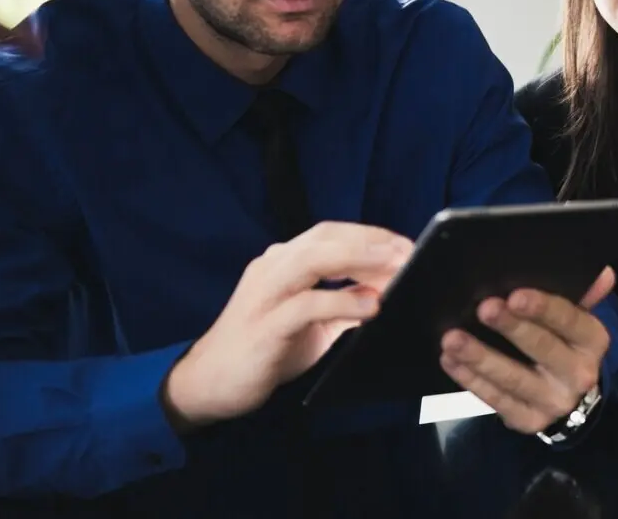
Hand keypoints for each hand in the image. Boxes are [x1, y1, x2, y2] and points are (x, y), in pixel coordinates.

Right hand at [162, 221, 413, 429]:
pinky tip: (370, 308)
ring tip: (394, 267)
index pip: (330, 234)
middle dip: (370, 242)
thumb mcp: (314, 322)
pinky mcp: (264, 325)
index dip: (370, 235)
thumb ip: (345, 301)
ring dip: (358, 260)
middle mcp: (272, 268)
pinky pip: (306, 305)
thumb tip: (383, 288)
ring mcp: (265, 294)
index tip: (405, 245)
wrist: (209, 383)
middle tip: (408, 252)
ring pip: (313, 260)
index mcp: (283, 262)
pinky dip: (341, 302)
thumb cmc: (265, 348)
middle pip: (325, 239)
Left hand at [439, 267, 614, 435]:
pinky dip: (470, 380)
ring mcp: (554, 403)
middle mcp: (580, 375)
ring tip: (451, 339)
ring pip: (514, 379)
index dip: (543, 308)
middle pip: (542, 349)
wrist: (571, 395)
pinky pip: (496, 400)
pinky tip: (450, 361)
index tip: (515, 295)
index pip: (570, 321)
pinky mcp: (528, 421)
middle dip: (511, 328)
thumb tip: (602, 273)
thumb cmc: (567, 342)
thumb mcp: (578, 317)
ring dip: (480, 358)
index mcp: (593, 341)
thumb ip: (583, 294)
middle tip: (483, 309)